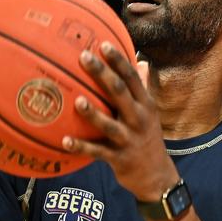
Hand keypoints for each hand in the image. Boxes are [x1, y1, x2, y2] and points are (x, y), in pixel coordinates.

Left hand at [62, 42, 178, 201]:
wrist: (157, 176)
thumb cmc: (147, 138)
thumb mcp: (150, 112)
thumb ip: (143, 87)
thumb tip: (141, 60)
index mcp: (145, 105)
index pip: (132, 78)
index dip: (118, 60)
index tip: (103, 44)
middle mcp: (139, 119)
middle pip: (120, 93)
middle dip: (102, 74)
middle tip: (84, 57)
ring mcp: (129, 139)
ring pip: (109, 124)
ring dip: (92, 113)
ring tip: (77, 101)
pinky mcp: (119, 158)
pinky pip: (97, 152)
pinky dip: (81, 147)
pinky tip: (64, 141)